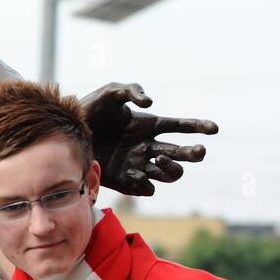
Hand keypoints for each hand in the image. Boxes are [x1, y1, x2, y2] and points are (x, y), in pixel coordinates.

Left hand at [79, 82, 217, 195]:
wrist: (66, 133)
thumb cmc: (89, 110)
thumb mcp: (109, 93)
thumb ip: (131, 90)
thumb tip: (151, 103)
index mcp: (149, 126)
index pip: (181, 127)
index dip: (198, 127)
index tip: (213, 128)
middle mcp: (147, 147)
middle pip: (182, 155)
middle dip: (193, 153)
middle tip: (198, 151)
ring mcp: (137, 164)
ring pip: (169, 174)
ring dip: (171, 168)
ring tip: (158, 157)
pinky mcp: (125, 180)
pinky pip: (146, 188)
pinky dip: (147, 183)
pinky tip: (137, 172)